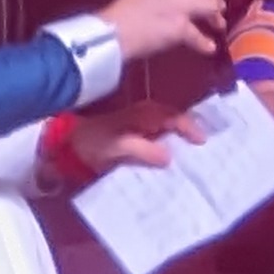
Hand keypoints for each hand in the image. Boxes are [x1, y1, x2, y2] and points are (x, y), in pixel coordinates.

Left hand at [67, 101, 204, 175]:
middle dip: (190, 132)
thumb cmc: (93, 142)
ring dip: (179, 139)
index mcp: (143, 114)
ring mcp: (139, 124)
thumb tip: (169, 156)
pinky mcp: (133, 134)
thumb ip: (143, 150)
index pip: (174, 117)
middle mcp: (144, 115)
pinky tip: (171, 159)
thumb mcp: (117, 148)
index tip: (203, 142)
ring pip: (166, 129)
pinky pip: (156, 136)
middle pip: (174, 121)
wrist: (67, 142)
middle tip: (206, 150)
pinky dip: (167, 145)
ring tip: (193, 156)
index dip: (190, 128)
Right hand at [100, 0, 229, 65]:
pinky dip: (206, 44)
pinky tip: (209, 49)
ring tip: (217, 27)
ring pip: (212, 6)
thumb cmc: (125, 13)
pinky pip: (200, 36)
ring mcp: (179, 5)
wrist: (112, 32)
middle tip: (217, 8)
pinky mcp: (179, 27)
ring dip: (216, 19)